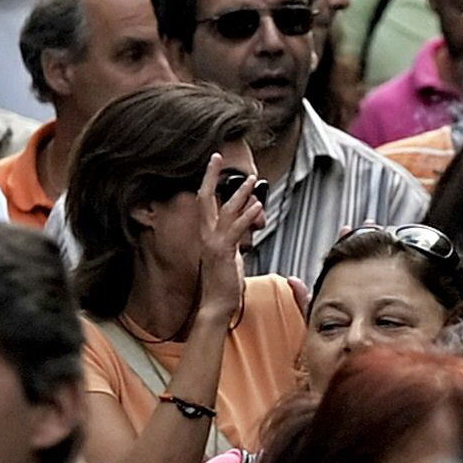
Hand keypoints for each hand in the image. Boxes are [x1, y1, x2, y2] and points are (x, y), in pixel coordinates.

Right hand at [192, 152, 264, 330]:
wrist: (216, 305)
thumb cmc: (224, 282)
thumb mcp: (231, 252)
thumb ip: (237, 233)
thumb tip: (249, 215)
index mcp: (207, 234)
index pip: (205, 202)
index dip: (208, 181)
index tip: (214, 164)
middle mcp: (206, 235)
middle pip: (205, 198)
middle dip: (211, 176)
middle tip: (217, 157)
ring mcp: (213, 243)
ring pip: (224, 211)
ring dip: (239, 194)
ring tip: (252, 181)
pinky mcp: (223, 253)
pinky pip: (235, 230)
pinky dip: (246, 217)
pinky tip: (257, 207)